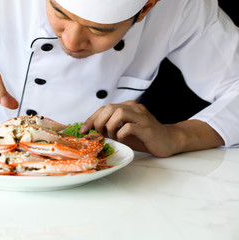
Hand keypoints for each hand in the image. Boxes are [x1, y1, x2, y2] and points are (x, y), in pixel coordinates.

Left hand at [80, 100, 223, 156]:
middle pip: (110, 107)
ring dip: (110, 126)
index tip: (83, 130)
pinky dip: (121, 134)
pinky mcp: (147, 127)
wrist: (169, 141)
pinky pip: (128, 127)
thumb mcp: (123, 132)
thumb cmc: (144, 137)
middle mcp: (134, 108)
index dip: (91, 118)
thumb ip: (110, 130)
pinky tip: (122, 139)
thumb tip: (92, 133)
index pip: (104, 108)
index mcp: (127, 107)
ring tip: (113, 136)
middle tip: (98, 134)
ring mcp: (141, 116)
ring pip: (119, 113)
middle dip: (99, 121)